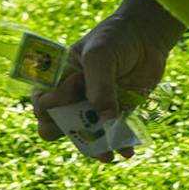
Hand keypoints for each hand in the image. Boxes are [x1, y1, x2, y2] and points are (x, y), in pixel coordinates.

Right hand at [31, 0, 182, 160]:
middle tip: (84, 137)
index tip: (73, 85)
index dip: (50, 105)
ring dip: (97, 147)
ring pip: (88, 136)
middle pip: (60, 127)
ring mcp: (95, 107)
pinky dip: (120, 144)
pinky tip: (127, 151)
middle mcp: (73, 97)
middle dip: (70, 135)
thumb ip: (99, 87)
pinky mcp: (118, 113)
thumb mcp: (100, 56)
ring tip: (108, 155)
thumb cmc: (114, 37)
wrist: (147, 34)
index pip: (42, 104)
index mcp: (58, 81)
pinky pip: (114, 134)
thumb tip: (106, 121)